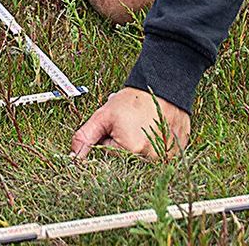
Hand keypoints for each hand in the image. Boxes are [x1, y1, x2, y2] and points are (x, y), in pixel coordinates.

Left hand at [70, 88, 190, 160]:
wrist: (166, 88)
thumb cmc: (135, 100)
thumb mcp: (104, 115)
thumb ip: (85, 137)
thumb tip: (73, 159)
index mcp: (130, 151)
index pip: (107, 155)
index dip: (108, 139)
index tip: (117, 127)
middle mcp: (150, 160)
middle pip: (124, 160)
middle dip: (122, 145)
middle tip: (129, 125)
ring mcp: (165, 159)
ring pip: (140, 160)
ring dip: (137, 146)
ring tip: (141, 127)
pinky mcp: (175, 155)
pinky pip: (158, 158)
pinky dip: (154, 147)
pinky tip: (154, 131)